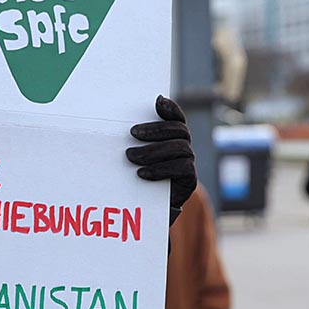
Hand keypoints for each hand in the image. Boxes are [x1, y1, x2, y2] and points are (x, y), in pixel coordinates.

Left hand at [127, 95, 196, 225]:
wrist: (144, 206)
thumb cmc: (133, 174)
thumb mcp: (131, 153)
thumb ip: (132, 138)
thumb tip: (118, 118)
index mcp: (172, 136)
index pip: (177, 117)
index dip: (171, 108)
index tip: (157, 102)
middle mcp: (184, 146)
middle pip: (178, 130)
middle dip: (155, 129)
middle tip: (132, 133)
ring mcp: (188, 162)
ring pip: (179, 148)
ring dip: (153, 151)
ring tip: (130, 156)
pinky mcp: (190, 179)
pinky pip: (183, 168)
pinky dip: (160, 169)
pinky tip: (142, 173)